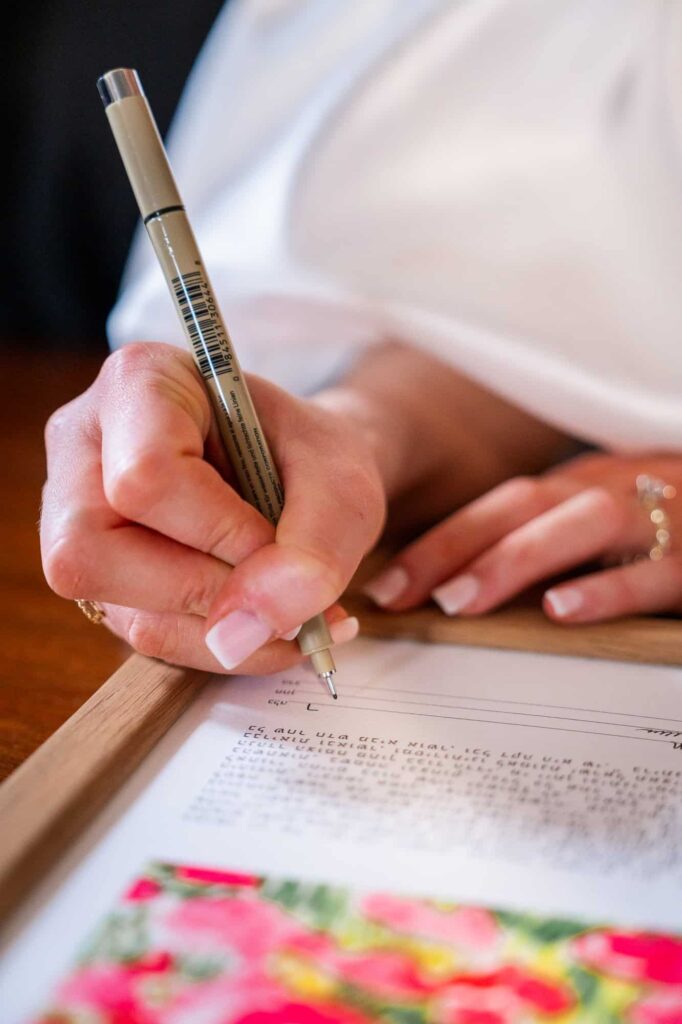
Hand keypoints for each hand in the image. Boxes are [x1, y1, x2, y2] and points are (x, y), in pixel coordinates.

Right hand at [41, 343, 385, 672]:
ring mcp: (79, 517)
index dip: (220, 530)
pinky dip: (224, 645)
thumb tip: (240, 632)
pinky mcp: (102, 576)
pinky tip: (270, 623)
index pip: (145, 477)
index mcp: (139, 383)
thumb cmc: (314, 458)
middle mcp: (86, 448)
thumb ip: (312, 550)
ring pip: (124, 612)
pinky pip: (148, 636)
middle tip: (284, 583)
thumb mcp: (343, 486)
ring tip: (298, 611)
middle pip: (95, 552)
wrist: (308, 472)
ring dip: (229, 631)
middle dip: (211, 590)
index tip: (278, 537)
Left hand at [363, 453, 681, 622]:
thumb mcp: (598, 523)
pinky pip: (652, 572)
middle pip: (522, 508)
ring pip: (579, 525)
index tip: (386, 586)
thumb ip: (541, 546)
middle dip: (454, 548)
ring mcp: (656, 519)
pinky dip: (606, 590)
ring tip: (460, 600)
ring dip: (513, 559)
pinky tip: (563, 610)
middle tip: (401, 595)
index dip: (438, 543)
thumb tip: (454, 591)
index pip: (497, 507)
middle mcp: (609, 493)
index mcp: (579, 489)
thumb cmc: (662, 522)